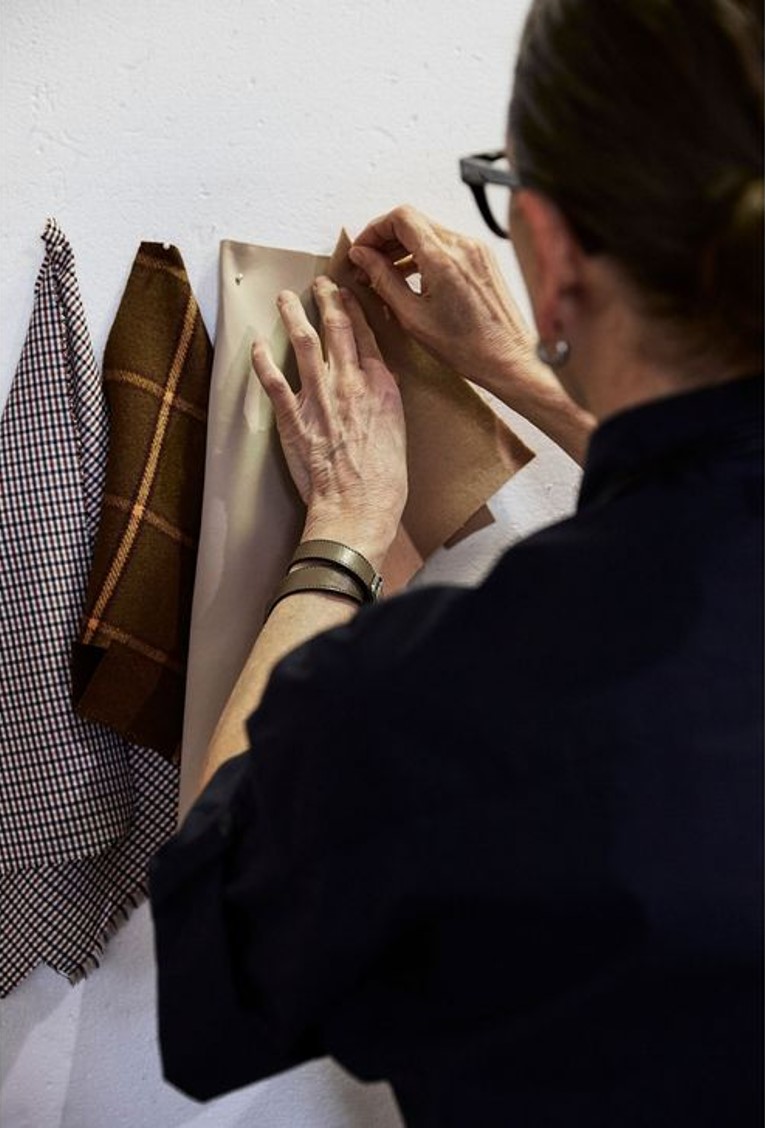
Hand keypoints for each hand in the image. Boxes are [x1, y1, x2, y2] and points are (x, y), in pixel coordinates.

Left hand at [251, 277, 406, 570]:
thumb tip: (378, 385)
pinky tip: (256, 346)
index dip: (355, 310)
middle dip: (327, 299)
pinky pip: (274, 382)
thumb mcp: (398, 432)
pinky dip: (263, 362)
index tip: (347, 294)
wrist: (359, 507)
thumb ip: (384, 402)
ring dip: (293, 316)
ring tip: (284, 298)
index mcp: (381, 387)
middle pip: (337, 329)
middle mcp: (351, 385)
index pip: (366, 336)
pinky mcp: (294, 419)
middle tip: (319, 283)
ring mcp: (320, 400)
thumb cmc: (384, 481)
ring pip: (304, 344)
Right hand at [349, 205, 539, 401]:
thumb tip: (363, 257)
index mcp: (443, 258)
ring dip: (402, 248)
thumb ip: (383, 280)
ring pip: (428, 232)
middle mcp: (462, 246)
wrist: (508, 359)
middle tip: (367, 264)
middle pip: (413, 221)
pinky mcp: (482, 259)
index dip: (374, 230)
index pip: (400, 218)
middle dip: (385, 240)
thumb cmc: (468, 347)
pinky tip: (410, 277)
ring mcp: (475, 250)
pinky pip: (445, 245)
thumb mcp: (413, 317)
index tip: (362, 250)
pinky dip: (423, 254)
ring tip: (385, 274)